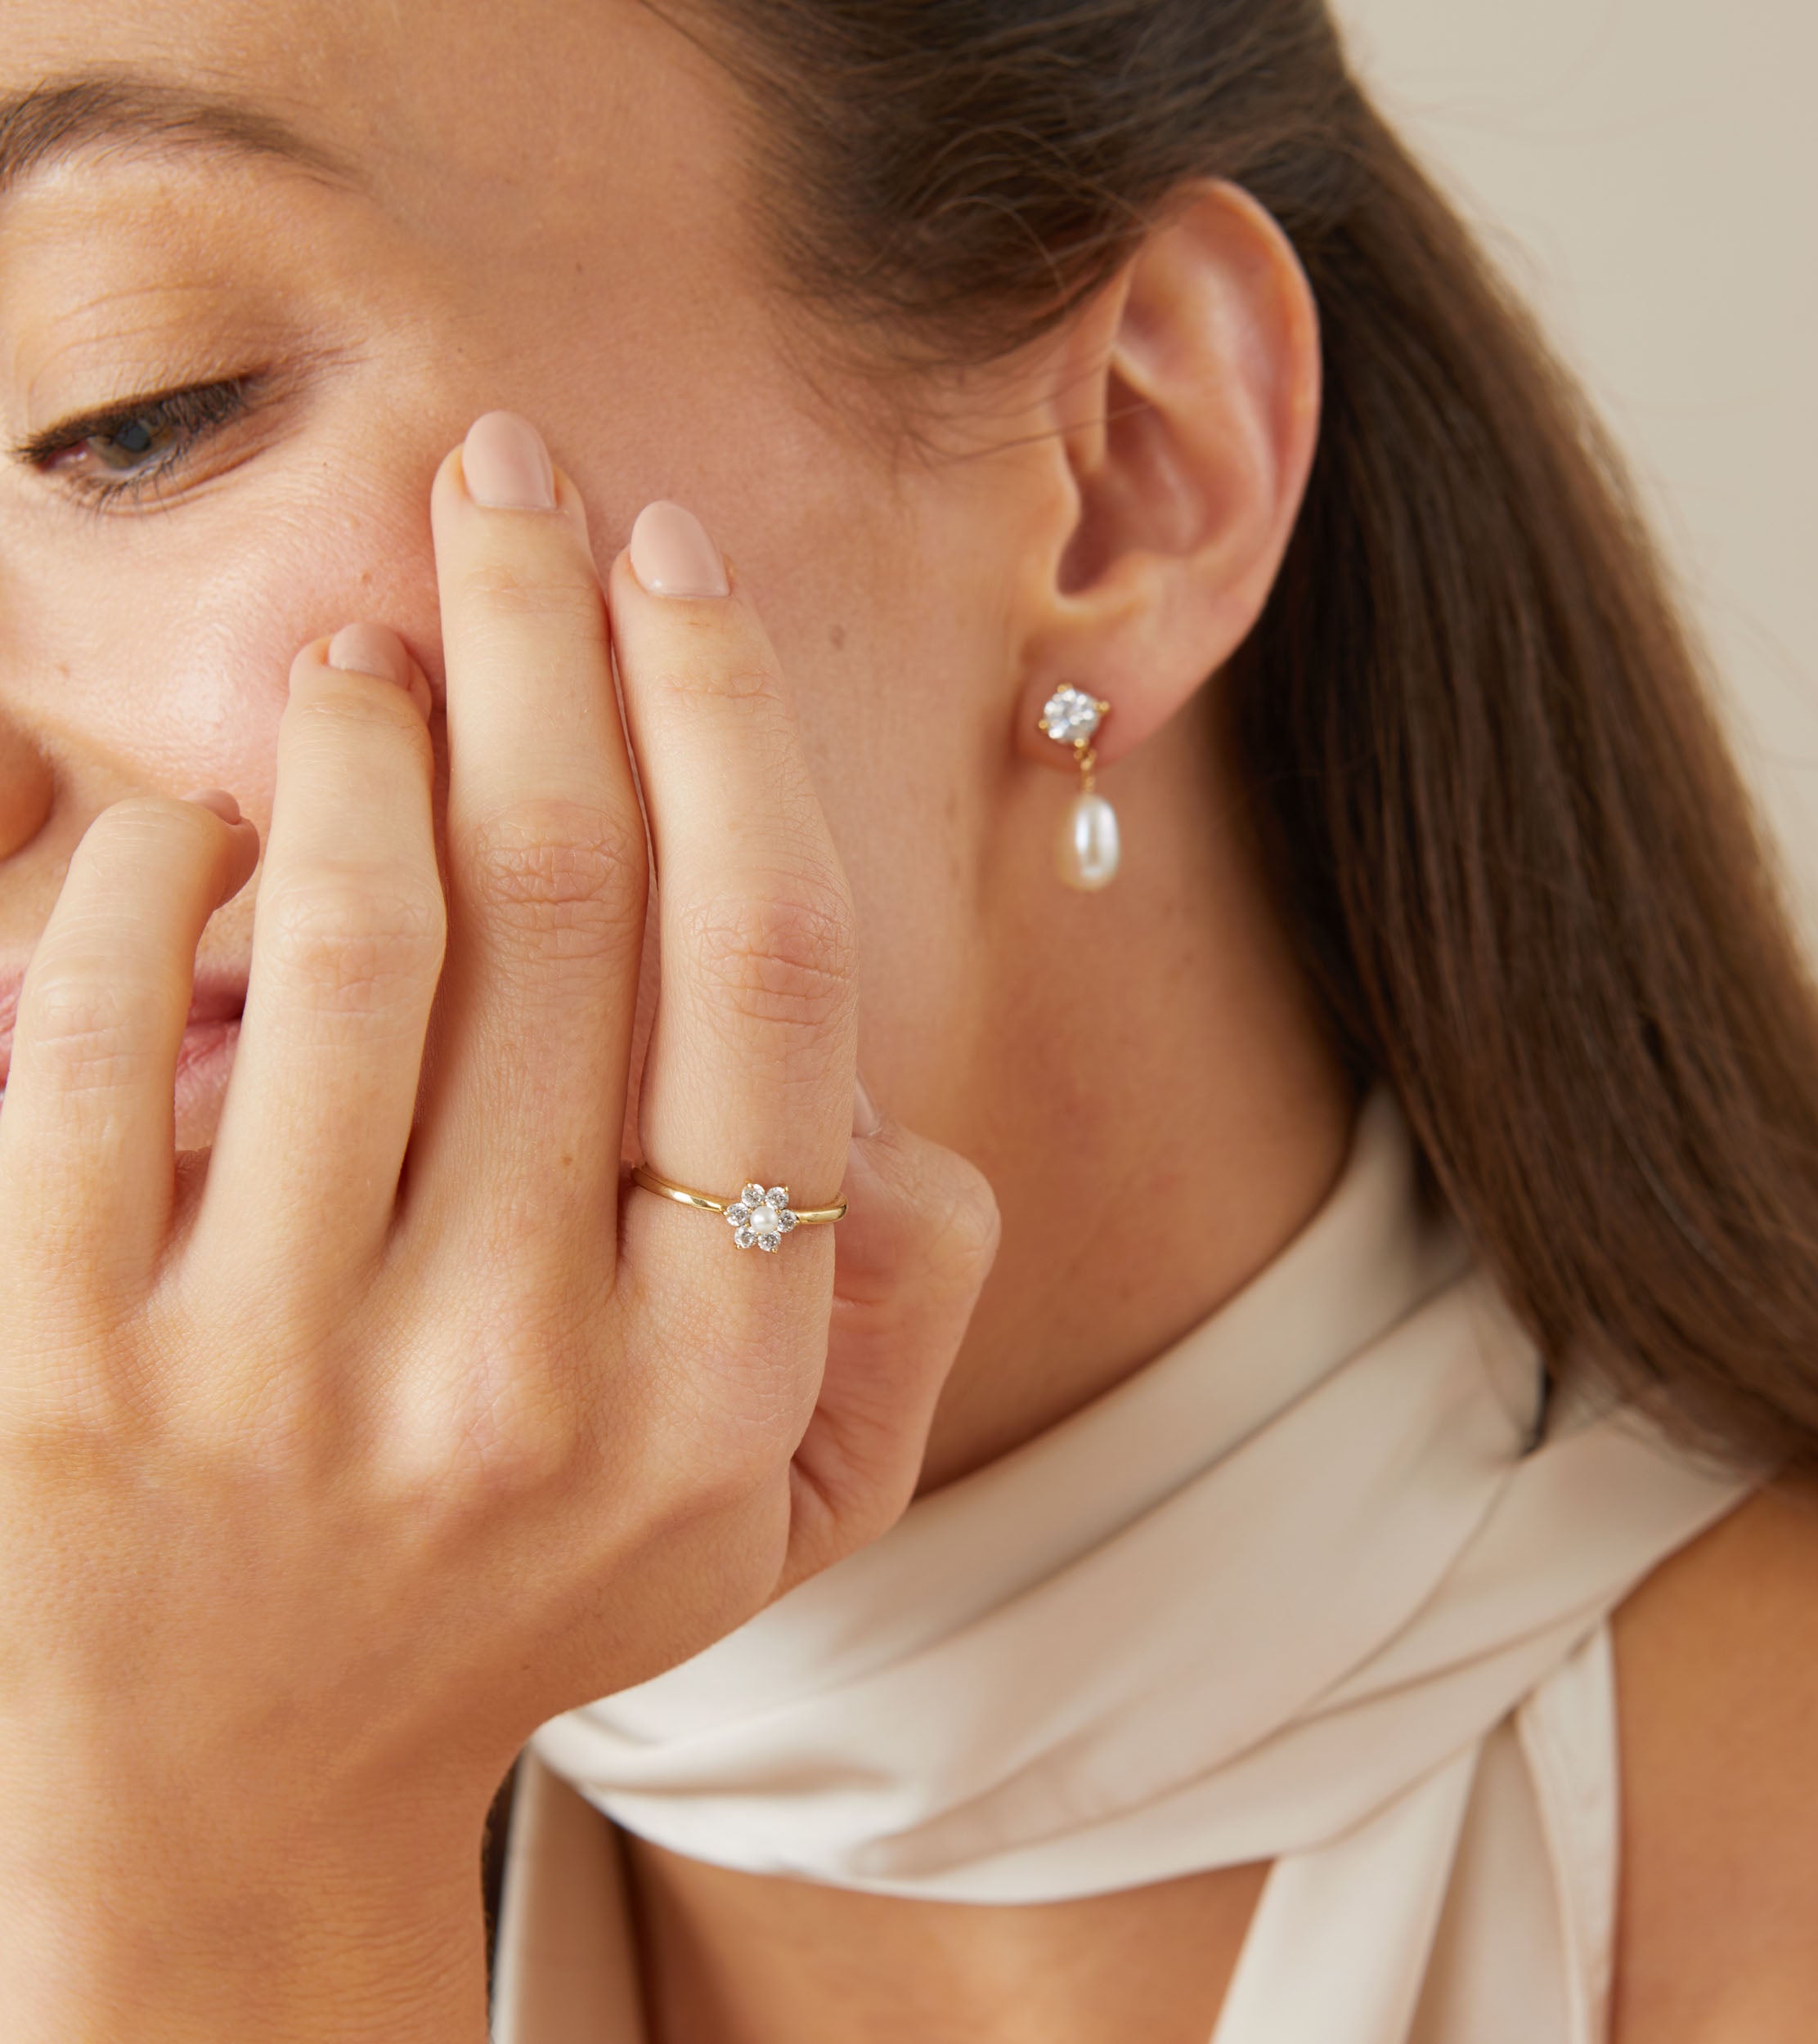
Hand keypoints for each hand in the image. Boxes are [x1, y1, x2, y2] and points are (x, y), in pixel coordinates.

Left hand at [0, 413, 996, 2040]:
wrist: (220, 1824)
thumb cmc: (520, 1599)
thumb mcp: (777, 1508)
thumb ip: (891, 1307)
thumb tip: (888, 1111)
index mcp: (724, 1379)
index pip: (764, 969)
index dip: (726, 720)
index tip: (673, 566)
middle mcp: (527, 1376)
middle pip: (568, 897)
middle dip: (543, 631)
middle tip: (511, 475)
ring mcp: (282, 1388)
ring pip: (354, 933)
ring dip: (364, 721)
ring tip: (370, 630)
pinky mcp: (52, 1386)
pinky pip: (94, 1042)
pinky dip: (143, 871)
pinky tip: (186, 816)